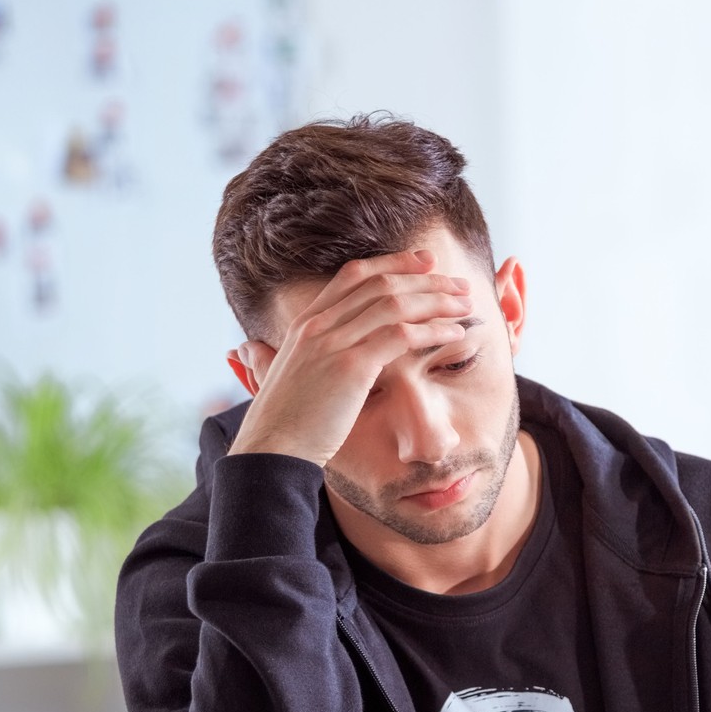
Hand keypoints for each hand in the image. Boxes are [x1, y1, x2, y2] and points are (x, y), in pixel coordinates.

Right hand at [228, 249, 474, 463]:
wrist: (272, 449)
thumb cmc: (281, 422)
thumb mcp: (275, 377)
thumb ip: (271, 357)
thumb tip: (245, 351)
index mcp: (305, 323)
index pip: (354, 274)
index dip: (394, 263)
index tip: (426, 262)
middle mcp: (318, 325)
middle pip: (381, 284)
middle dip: (426, 280)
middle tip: (458, 284)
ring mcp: (333, 342)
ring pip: (395, 304)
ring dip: (437, 302)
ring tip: (465, 306)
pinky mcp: (351, 366)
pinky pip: (401, 336)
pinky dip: (433, 330)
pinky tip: (454, 333)